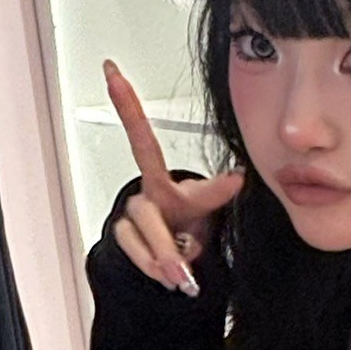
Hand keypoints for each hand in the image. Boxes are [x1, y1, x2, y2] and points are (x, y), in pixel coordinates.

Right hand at [103, 58, 243, 294]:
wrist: (176, 256)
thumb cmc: (191, 223)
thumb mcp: (209, 207)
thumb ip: (218, 191)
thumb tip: (237, 176)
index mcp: (163, 177)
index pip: (142, 137)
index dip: (124, 104)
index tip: (112, 73)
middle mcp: (144, 192)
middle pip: (149, 214)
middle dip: (165, 246)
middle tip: (183, 270)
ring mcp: (133, 215)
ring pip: (143, 238)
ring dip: (164, 261)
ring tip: (183, 275)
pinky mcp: (123, 234)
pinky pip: (136, 253)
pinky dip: (155, 268)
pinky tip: (167, 273)